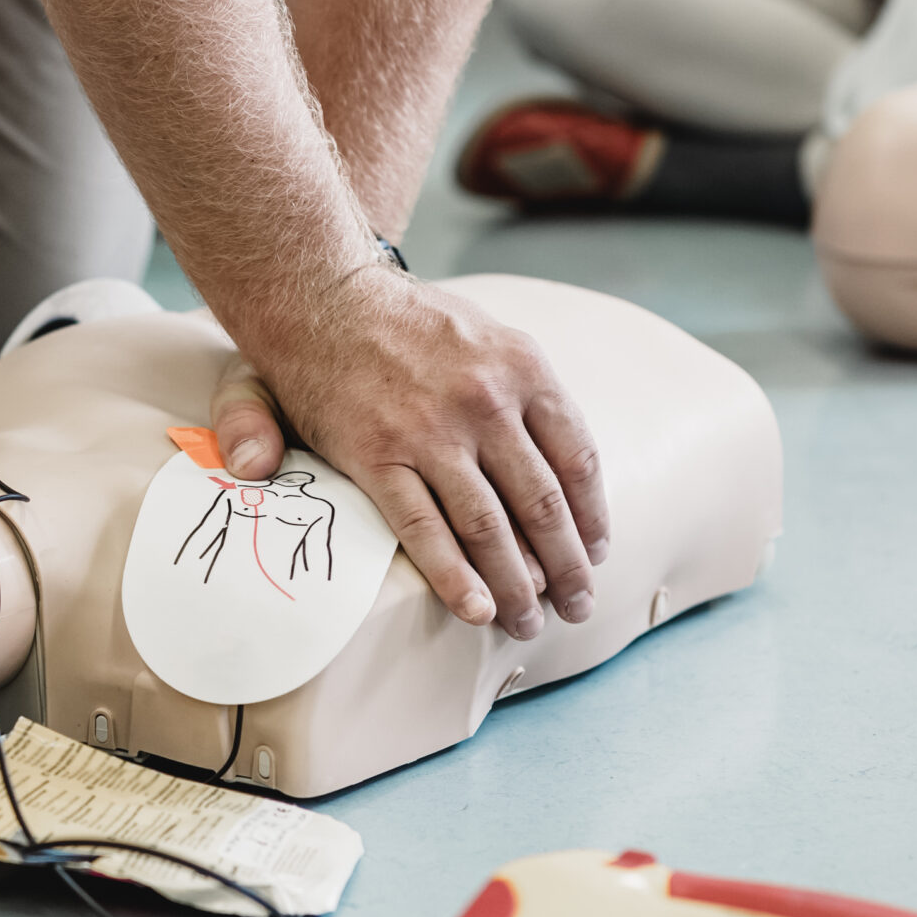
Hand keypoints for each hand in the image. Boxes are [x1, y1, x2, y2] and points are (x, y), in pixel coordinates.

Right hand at [219, 272, 609, 639]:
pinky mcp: (377, 458)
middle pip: (542, 504)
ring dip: (516, 585)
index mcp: (524, 369)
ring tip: (527, 622)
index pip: (578, 458)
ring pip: (490, 527)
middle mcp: (486, 403)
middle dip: (566, 567)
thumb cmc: (406, 323)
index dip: (593, 516)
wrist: (320, 294)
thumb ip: (530, 400)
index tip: (596, 553)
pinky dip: (455, 577)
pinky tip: (476, 610)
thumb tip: (567, 475)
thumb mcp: (487, 335)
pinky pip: (424, 530)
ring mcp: (430, 433)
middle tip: (576, 606)